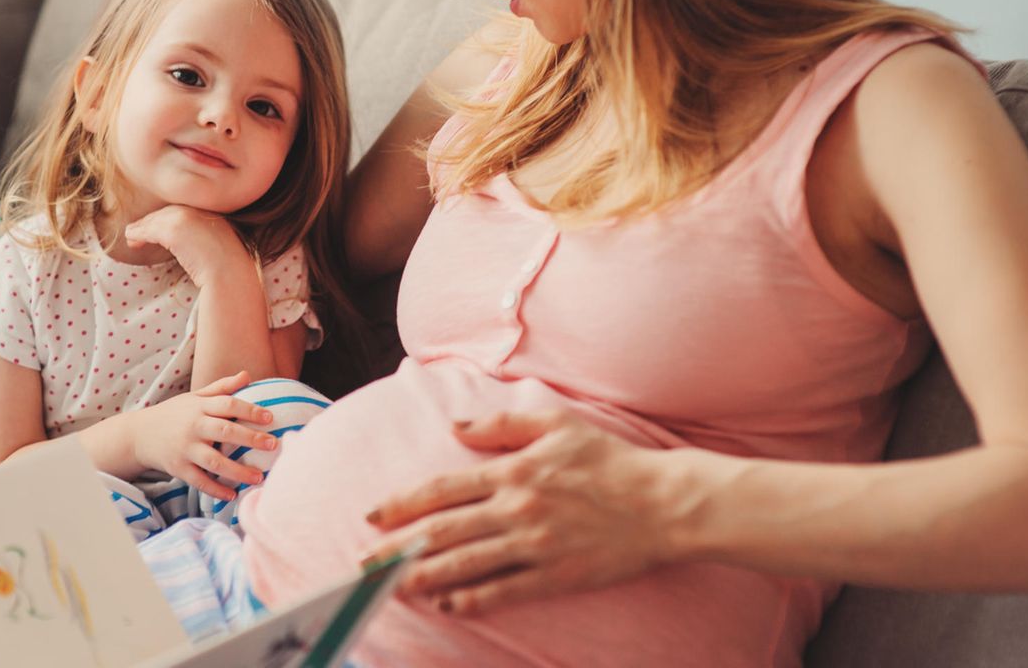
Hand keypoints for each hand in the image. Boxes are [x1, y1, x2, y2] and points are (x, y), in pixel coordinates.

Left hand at [125, 205, 250, 287]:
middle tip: (137, 232)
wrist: (231, 274)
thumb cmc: (229, 270)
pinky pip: (149, 230)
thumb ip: (207, 245)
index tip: (157, 230)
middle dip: (151, 222)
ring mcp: (187, 218)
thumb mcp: (221, 251)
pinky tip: (133, 241)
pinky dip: (139, 235)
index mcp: (212, 216)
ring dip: (141, 229)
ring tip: (132, 239)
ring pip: (156, 220)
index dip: (167, 220)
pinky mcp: (173, 230)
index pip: (184, 213)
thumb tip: (194, 252)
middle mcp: (199, 212)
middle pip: (167, 213)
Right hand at [132, 371, 279, 501]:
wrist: (139, 434)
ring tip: (259, 478)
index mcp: (199, 407)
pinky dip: (216, 490)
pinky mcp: (178, 469)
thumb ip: (221, 388)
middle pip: (225, 431)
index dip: (249, 410)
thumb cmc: (175, 414)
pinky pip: (200, 482)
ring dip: (238, 471)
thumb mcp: (195, 397)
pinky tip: (233, 495)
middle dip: (250, 439)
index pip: (228, 404)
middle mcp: (193, 427)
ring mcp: (185, 449)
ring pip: (214, 462)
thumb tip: (247, 375)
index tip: (270, 417)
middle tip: (273, 444)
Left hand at [364, 411, 676, 614]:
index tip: (371, 516)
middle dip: (398, 546)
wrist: (661, 502)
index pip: (442, 488)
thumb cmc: (609, 459)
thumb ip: (502, 423)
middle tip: (365, 561)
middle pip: (443, 530)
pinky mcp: (556, 574)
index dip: (402, 503)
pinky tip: (447, 605)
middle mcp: (516, 508)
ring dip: (424, 576)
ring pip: (466, 563)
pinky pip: (505, 590)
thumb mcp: (555, 424)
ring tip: (392, 586)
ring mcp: (535, 544)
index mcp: (512, 470)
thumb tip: (457, 425)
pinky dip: (473, 599)